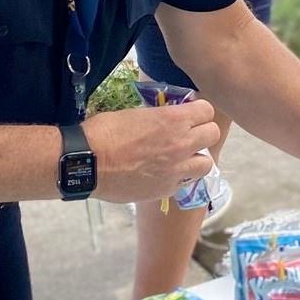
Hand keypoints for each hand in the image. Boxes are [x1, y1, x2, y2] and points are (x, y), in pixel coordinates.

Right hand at [87, 100, 219, 203]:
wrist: (86, 163)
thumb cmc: (105, 132)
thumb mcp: (137, 114)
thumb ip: (161, 117)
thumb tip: (169, 120)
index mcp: (175, 120)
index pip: (208, 110)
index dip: (199, 112)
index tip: (190, 115)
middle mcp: (182, 144)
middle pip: (213, 134)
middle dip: (202, 132)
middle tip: (188, 135)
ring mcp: (176, 169)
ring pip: (206, 163)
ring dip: (196, 158)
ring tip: (181, 158)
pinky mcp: (166, 189)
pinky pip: (185, 182)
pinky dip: (178, 178)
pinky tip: (163, 174)